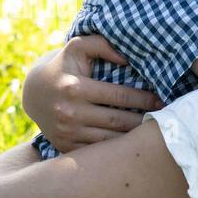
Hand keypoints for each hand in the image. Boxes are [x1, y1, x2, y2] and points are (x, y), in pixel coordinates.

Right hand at [21, 34, 164, 152]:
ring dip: (133, 138)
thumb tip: (128, 58)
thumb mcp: (77, 47)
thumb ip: (102, 45)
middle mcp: (70, 113)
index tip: (161, 100)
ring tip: (152, 133)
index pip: (119, 96)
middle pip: (118, 121)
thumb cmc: (63, 66)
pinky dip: (116, 150)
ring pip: (110, 140)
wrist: (33, 94)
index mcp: (75, 88)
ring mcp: (67, 133)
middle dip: (144, 120)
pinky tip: (131, 144)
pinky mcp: (66, 147)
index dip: (144, 98)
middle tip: (165, 119)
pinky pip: (97, 152)